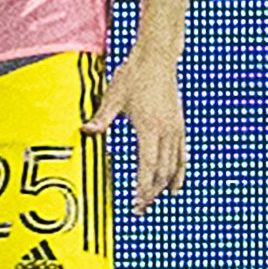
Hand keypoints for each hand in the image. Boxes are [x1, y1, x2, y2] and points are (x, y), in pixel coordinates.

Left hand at [89, 42, 184, 208]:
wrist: (157, 58)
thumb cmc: (133, 75)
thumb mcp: (113, 96)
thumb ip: (101, 118)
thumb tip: (85, 131)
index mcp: (150, 127)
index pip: (149, 166)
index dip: (144, 188)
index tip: (136, 204)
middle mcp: (167, 131)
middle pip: (162, 172)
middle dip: (151, 193)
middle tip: (138, 209)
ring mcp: (176, 129)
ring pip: (174, 167)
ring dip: (163, 187)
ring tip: (152, 202)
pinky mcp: (179, 126)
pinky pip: (182, 156)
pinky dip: (179, 174)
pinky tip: (174, 188)